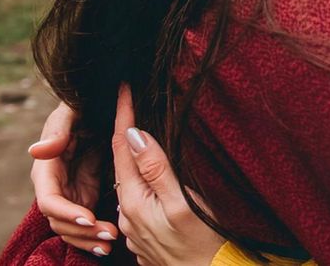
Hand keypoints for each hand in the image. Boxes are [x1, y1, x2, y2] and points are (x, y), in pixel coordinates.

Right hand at [29, 101, 119, 254]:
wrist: (100, 108)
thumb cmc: (83, 107)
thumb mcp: (71, 112)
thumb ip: (57, 130)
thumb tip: (38, 151)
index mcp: (47, 169)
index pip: (49, 200)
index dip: (67, 212)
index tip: (89, 218)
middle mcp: (54, 186)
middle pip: (60, 220)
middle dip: (81, 232)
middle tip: (108, 236)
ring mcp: (68, 193)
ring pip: (70, 227)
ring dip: (86, 239)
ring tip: (109, 244)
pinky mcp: (82, 196)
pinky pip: (83, 223)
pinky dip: (92, 234)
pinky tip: (108, 244)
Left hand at [112, 85, 226, 265]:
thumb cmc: (206, 244)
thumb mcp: (183, 203)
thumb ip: (157, 169)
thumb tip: (134, 134)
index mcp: (134, 202)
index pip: (123, 147)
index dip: (124, 114)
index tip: (122, 85)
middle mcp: (128, 216)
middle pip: (124, 165)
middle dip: (128, 135)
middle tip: (132, 101)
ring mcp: (136, 231)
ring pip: (134, 185)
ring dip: (138, 162)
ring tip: (147, 138)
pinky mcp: (147, 240)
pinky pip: (143, 204)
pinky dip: (148, 187)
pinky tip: (160, 184)